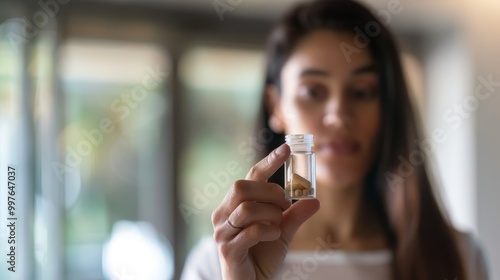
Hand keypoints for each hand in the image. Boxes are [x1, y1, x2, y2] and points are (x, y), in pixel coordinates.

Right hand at [211, 144, 319, 279]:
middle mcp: (224, 214)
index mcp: (235, 205)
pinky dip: (268, 231)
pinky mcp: (227, 248)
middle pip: (242, 186)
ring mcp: (222, 231)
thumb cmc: (261, 255)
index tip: (287, 148)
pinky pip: (251, 231)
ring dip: (271, 214)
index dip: (268, 162)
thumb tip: (314, 200)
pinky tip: (273, 236)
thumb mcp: (282, 233)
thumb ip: (294, 216)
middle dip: (270, 192)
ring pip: (247, 208)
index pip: (250, 176)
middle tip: (285, 206)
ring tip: (278, 226)